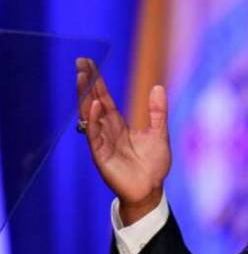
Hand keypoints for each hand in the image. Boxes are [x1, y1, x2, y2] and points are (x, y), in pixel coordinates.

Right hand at [76, 58, 170, 224]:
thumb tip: (158, 87)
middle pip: (94, 102)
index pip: (105, 99)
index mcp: (119, 125)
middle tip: (81, 63)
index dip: (98, 82)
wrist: (151, 190)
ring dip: (85, 97)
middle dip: (88, 84)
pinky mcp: (101, 155)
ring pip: (90, 116)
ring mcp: (102, 142)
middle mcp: (107, 131)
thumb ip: (158, 112)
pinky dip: (93, 120)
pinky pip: (94, 135)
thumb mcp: (159, 134)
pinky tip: (93, 106)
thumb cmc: (154, 165)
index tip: (91, 63)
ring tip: (82, 78)